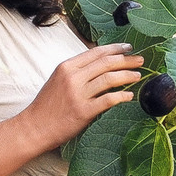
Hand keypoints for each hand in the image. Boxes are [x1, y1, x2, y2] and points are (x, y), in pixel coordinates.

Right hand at [21, 43, 142, 149]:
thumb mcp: (58, 80)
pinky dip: (121, 96)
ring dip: (127, 76)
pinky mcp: (83, 111)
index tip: (129, 48)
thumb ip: (77, 71)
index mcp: (66, 67)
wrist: (34, 127)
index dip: (115, 48)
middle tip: (141, 60)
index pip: (96, 52)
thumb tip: (101, 63)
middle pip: (106, 63)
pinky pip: (108, 100)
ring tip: (138, 76)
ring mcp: (78, 94)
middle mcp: (73, 77)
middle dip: (127, 60)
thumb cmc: (47, 105)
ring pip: (109, 79)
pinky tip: (129, 96)